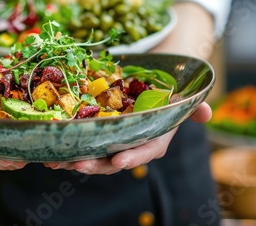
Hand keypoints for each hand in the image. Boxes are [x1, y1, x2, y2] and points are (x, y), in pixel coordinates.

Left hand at [44, 102, 211, 174]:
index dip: (133, 158)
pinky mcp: (98, 138)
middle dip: (95, 164)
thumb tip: (206, 113)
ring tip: (55, 160)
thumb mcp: (182, 99)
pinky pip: (83, 147)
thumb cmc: (166, 96)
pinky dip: (67, 150)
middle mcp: (132, 147)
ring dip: (75, 161)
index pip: (145, 152)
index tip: (119, 161)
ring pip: (94, 158)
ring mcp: (113, 144)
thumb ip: (194, 106)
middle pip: (113, 161)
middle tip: (77, 164)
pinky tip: (49, 151)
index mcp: (153, 140)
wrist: (149, 91)